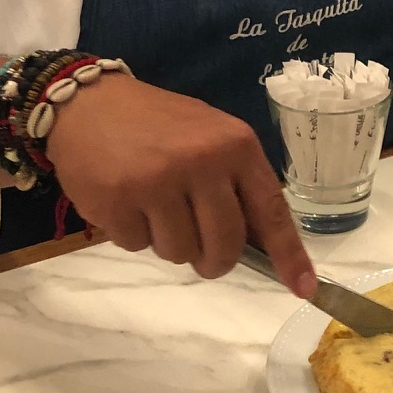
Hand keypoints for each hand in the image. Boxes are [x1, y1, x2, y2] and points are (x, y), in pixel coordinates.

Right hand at [45, 74, 315, 297]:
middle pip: (224, 246)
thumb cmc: (158, 125)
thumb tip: (263, 246)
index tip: (303, 289)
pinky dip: (132, 233)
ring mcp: (158, 182)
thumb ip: (237, 185)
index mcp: (235, 145)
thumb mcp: (211, 138)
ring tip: (153, 206)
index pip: (270, 211)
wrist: (89, 103)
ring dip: (168, 243)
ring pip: (179, 253)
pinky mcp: (117, 200)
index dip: (288, 255)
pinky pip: (137, 246)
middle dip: (214, 261)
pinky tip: (125, 201)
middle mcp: (202, 162)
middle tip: (200, 253)